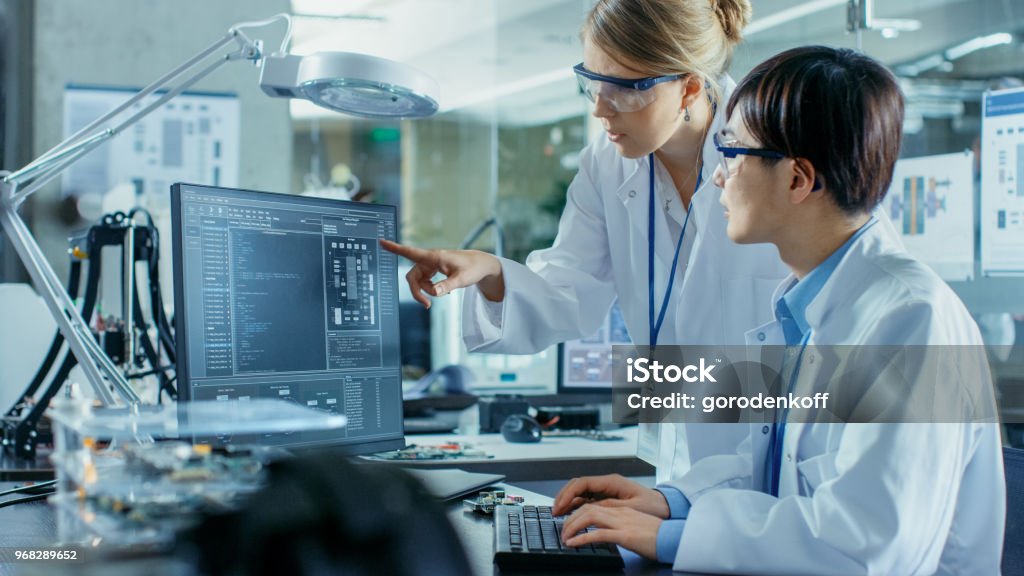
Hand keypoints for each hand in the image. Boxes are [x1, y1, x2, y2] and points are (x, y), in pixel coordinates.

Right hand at [379, 239, 504, 307]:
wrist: (482, 265)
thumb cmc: (473, 268)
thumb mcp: (462, 279)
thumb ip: (447, 286)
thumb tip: (434, 293)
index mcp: (434, 257)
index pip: (410, 252)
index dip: (395, 248)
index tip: (381, 241)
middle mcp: (430, 259)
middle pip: (412, 276)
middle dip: (417, 291)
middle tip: (427, 305)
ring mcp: (432, 265)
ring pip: (419, 280)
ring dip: (426, 290)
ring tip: (443, 295)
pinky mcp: (435, 270)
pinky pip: (426, 281)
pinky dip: (431, 288)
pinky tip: (443, 291)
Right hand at [552, 474, 669, 517]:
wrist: (665, 507)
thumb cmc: (652, 506)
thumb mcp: (630, 508)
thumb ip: (609, 506)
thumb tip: (589, 507)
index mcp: (612, 482)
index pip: (583, 483)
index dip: (568, 494)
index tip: (560, 506)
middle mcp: (607, 483)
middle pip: (578, 485)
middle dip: (564, 496)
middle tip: (555, 511)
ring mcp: (606, 489)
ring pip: (580, 491)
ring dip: (568, 501)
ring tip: (559, 513)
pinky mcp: (607, 497)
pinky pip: (587, 498)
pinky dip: (576, 505)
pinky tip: (570, 513)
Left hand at [561, 504, 661, 560]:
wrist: (674, 539)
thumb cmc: (659, 536)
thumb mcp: (636, 527)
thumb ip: (621, 526)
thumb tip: (607, 533)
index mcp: (622, 510)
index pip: (594, 505)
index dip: (578, 512)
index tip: (569, 522)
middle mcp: (619, 513)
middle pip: (587, 508)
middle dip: (571, 518)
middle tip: (562, 530)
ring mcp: (621, 523)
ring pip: (589, 517)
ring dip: (572, 527)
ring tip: (564, 537)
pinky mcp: (625, 535)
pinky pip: (598, 534)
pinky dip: (581, 538)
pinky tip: (573, 544)